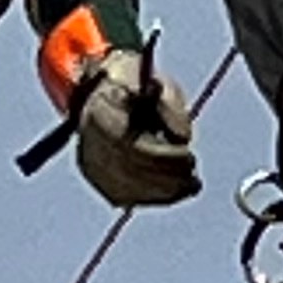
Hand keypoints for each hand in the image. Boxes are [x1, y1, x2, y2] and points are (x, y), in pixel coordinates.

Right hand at [72, 47, 200, 207]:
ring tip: (191, 184)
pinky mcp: (98, 181)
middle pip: (131, 172)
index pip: (132, 147)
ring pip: (129, 190)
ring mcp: (91, 166)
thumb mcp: (158, 85)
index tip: (189, 155)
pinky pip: (128, 197)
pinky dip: (154, 197)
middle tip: (193, 177)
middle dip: (167, 177)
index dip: (163, 157)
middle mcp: (89, 144)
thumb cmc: (136, 87)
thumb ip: (172, 109)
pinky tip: (177, 192)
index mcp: (100, 115)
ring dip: (164, 191)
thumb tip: (184, 138)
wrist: (101, 95)